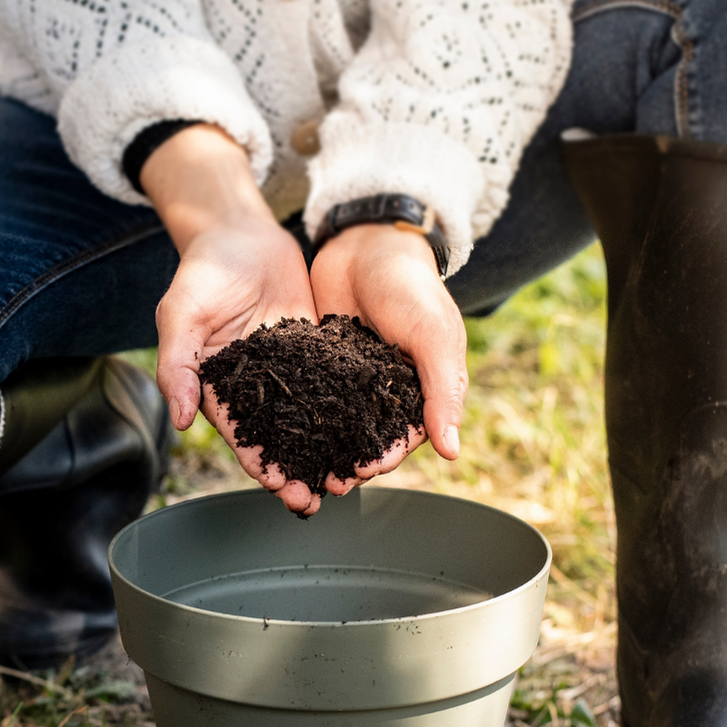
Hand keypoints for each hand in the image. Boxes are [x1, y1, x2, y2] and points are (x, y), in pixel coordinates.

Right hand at [145, 126, 326, 515]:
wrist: (240, 232)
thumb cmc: (202, 273)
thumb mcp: (180, 315)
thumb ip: (177, 366)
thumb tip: (181, 420)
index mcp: (218, 387)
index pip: (240, 435)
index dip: (258, 463)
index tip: (279, 487)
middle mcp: (254, 387)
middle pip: (277, 437)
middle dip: (295, 470)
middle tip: (316, 499)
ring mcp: (286, 371)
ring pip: (308, 419)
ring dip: (325, 449)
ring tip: (348, 477)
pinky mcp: (313, 351)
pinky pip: (332, 384)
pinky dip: (348, 409)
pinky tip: (370, 429)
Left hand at [306, 222, 467, 489]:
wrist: (368, 241)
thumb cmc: (411, 287)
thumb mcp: (433, 336)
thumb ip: (443, 391)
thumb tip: (452, 452)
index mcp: (419, 391)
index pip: (402, 439)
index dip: (382, 460)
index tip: (358, 475)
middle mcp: (384, 392)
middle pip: (363, 440)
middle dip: (343, 464)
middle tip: (317, 484)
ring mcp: (350, 380)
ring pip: (333, 425)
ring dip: (316, 449)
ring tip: (292, 469)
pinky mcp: (319, 363)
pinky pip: (307, 396)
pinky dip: (295, 416)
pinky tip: (274, 432)